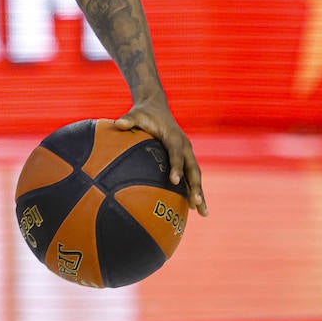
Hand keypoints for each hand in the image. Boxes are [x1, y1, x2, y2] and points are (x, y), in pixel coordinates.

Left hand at [113, 98, 207, 216]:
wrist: (156, 107)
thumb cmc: (144, 113)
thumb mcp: (136, 114)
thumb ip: (129, 119)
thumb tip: (118, 123)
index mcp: (174, 137)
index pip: (176, 153)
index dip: (176, 167)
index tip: (174, 181)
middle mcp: (184, 146)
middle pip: (193, 168)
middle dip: (196, 186)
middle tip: (197, 203)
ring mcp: (186, 153)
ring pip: (195, 175)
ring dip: (199, 192)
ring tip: (203, 213)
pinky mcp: (184, 158)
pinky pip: (190, 176)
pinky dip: (193, 190)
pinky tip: (193, 208)